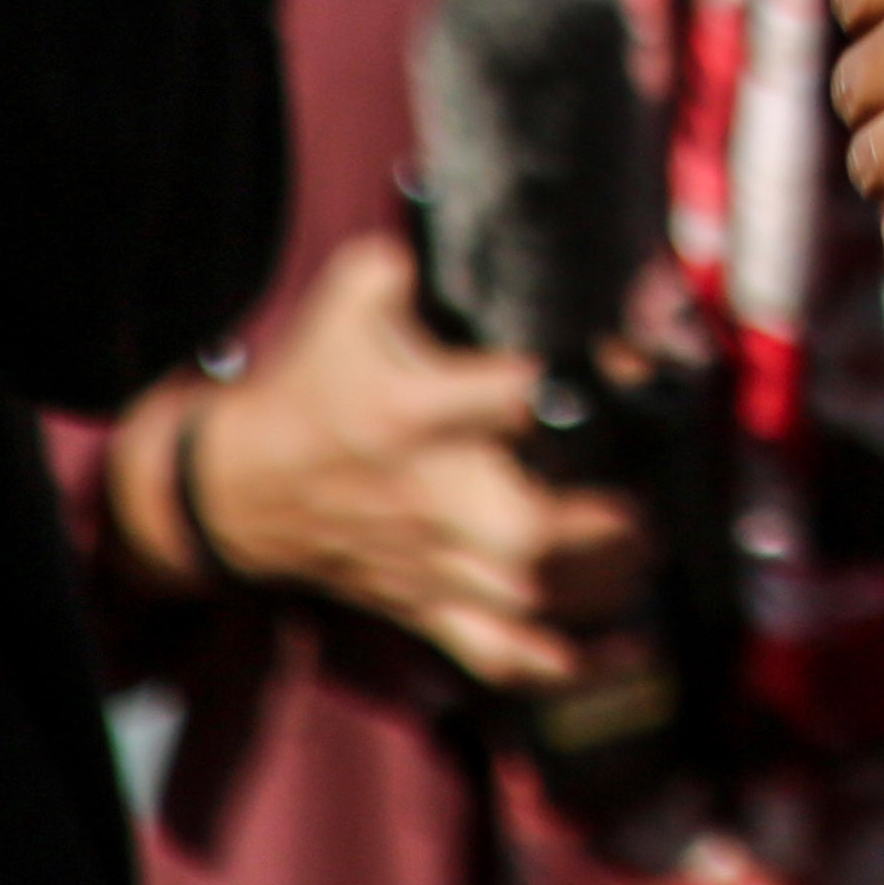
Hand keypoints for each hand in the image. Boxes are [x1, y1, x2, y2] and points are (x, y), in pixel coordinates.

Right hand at [179, 235, 656, 690]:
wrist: (236, 490)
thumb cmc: (310, 385)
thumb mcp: (353, 296)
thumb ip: (419, 260)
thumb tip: (494, 220)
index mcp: (411, 412)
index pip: (514, 398)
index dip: (584, 382)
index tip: (635, 364)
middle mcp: (426, 496)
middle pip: (529, 532)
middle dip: (603, 523)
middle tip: (644, 497)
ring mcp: (428, 562)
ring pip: (529, 599)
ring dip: (605, 584)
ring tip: (647, 550)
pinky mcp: (426, 608)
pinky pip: (501, 656)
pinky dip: (570, 665)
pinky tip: (629, 650)